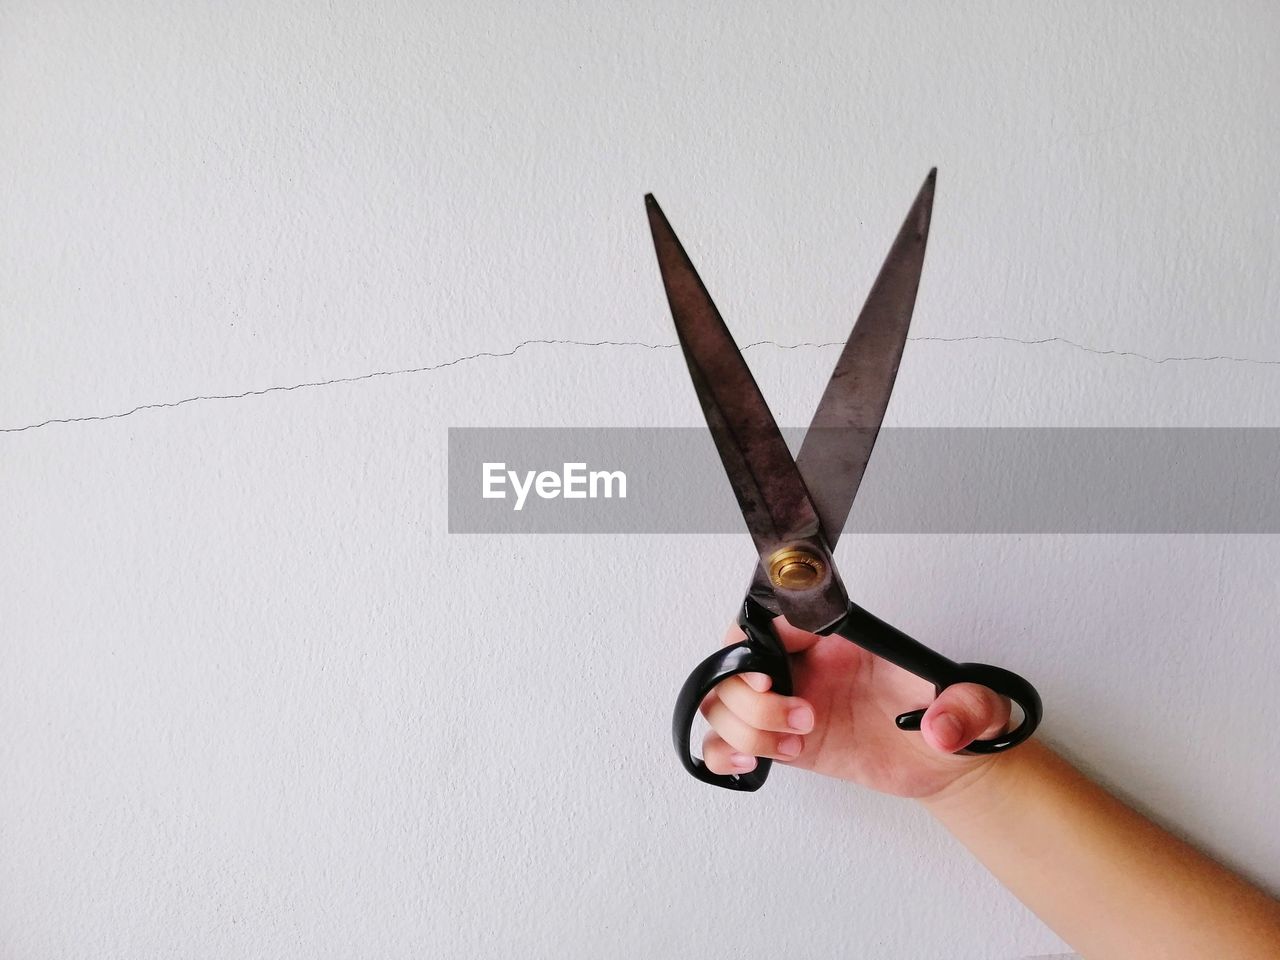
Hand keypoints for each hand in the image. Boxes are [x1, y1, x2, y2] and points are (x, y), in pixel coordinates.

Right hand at [699, 617, 1011, 798]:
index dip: (755, 641)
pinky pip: (730, 741)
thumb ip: (966, 708)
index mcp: (838, 640)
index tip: (772, 672)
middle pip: (735, 662)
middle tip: (798, 718)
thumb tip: (940, 728)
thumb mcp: (974, 704)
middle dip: (750, 695)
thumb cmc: (955, 714)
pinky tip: (750, 764)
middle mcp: (805, 666)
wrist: (950, 759)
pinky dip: (724, 752)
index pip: (772, 618)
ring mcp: (790, 703)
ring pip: (724, 701)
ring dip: (744, 727)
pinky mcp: (786, 743)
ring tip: (793, 744)